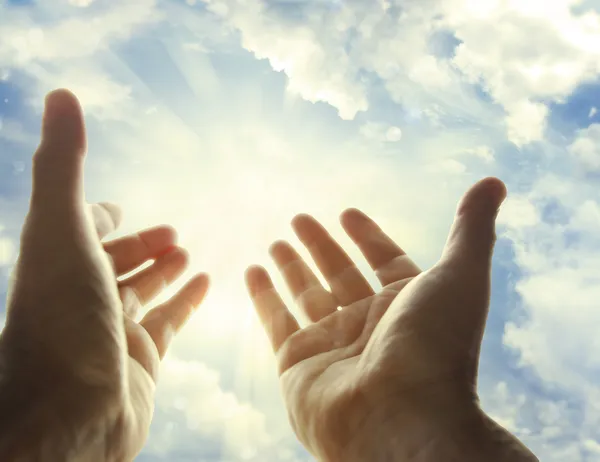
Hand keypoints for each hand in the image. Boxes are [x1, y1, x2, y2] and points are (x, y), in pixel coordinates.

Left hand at [0, 89, 208, 460]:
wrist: (68, 416)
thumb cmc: (61, 321)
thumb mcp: (61, 230)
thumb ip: (63, 164)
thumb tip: (62, 92)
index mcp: (57, 266)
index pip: (78, 232)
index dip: (99, 216)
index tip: (118, 206)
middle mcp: (81, 299)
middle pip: (114, 263)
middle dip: (141, 243)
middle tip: (172, 230)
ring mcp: (112, 331)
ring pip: (144, 292)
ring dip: (165, 269)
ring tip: (189, 249)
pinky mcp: (142, 361)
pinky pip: (169, 323)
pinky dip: (187, 300)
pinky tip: (207, 280)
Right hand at [246, 178, 537, 461]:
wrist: (400, 421)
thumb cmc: (434, 346)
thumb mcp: (460, 274)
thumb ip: (471, 227)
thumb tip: (493, 182)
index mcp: (406, 304)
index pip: (384, 259)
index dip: (368, 235)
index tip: (347, 212)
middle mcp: (369, 323)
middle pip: (339, 273)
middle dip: (320, 245)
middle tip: (300, 217)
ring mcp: (332, 344)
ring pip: (306, 294)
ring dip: (291, 267)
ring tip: (276, 241)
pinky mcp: (297, 364)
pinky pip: (275, 321)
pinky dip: (263, 296)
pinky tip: (252, 270)